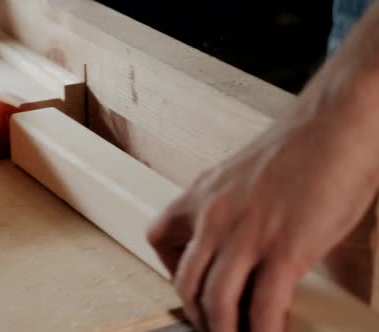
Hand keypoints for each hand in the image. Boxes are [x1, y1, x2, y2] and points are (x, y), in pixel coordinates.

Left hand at [147, 47, 378, 331]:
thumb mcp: (246, 176)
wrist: (337, 124)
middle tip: (212, 325)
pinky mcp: (284, 249)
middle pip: (184, 280)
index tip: (189, 285)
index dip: (169, 269)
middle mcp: (214, 216)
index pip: (159, 237)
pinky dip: (263, 331)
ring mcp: (247, 234)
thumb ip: (233, 210)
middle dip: (196, 312)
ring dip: (223, 330)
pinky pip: (263, 306)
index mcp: (202, 194)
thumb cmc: (300, 146)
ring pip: (216, 300)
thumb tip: (241, 246)